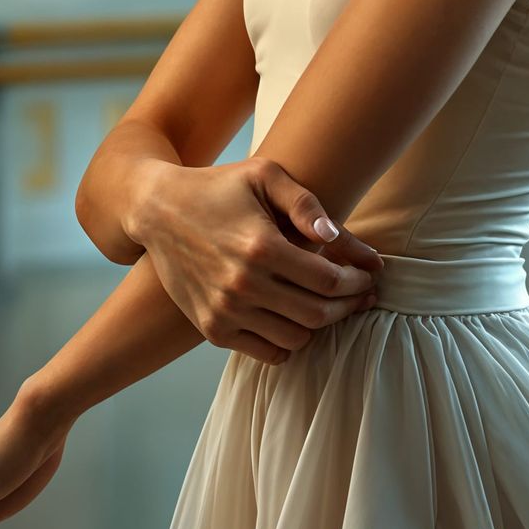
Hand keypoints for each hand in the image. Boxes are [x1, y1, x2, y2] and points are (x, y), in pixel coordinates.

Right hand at [125, 155, 386, 366]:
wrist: (157, 209)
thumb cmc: (219, 187)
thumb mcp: (264, 175)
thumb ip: (305, 204)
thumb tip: (334, 238)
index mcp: (261, 246)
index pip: (328, 281)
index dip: (358, 282)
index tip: (370, 276)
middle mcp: (242, 285)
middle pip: (317, 314)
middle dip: (349, 306)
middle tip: (362, 295)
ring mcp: (225, 311)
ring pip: (296, 339)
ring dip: (321, 326)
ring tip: (331, 306)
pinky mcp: (211, 328)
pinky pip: (266, 353)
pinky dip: (289, 343)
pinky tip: (297, 319)